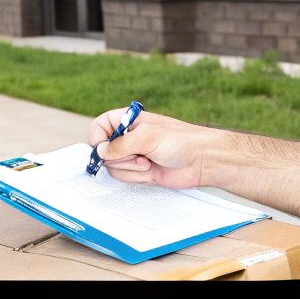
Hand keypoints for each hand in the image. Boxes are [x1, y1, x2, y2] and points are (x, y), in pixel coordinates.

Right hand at [85, 108, 221, 188]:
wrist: (201, 161)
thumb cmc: (181, 141)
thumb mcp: (147, 137)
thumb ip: (120, 144)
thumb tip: (101, 152)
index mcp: (129, 120)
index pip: (100, 126)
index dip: (98, 139)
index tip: (104, 148)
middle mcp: (129, 137)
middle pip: (104, 151)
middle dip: (121, 158)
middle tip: (139, 155)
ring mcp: (133, 155)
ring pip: (113, 167)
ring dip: (131, 168)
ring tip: (149, 162)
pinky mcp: (139, 171)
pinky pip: (125, 177)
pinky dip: (137, 177)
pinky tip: (153, 170)